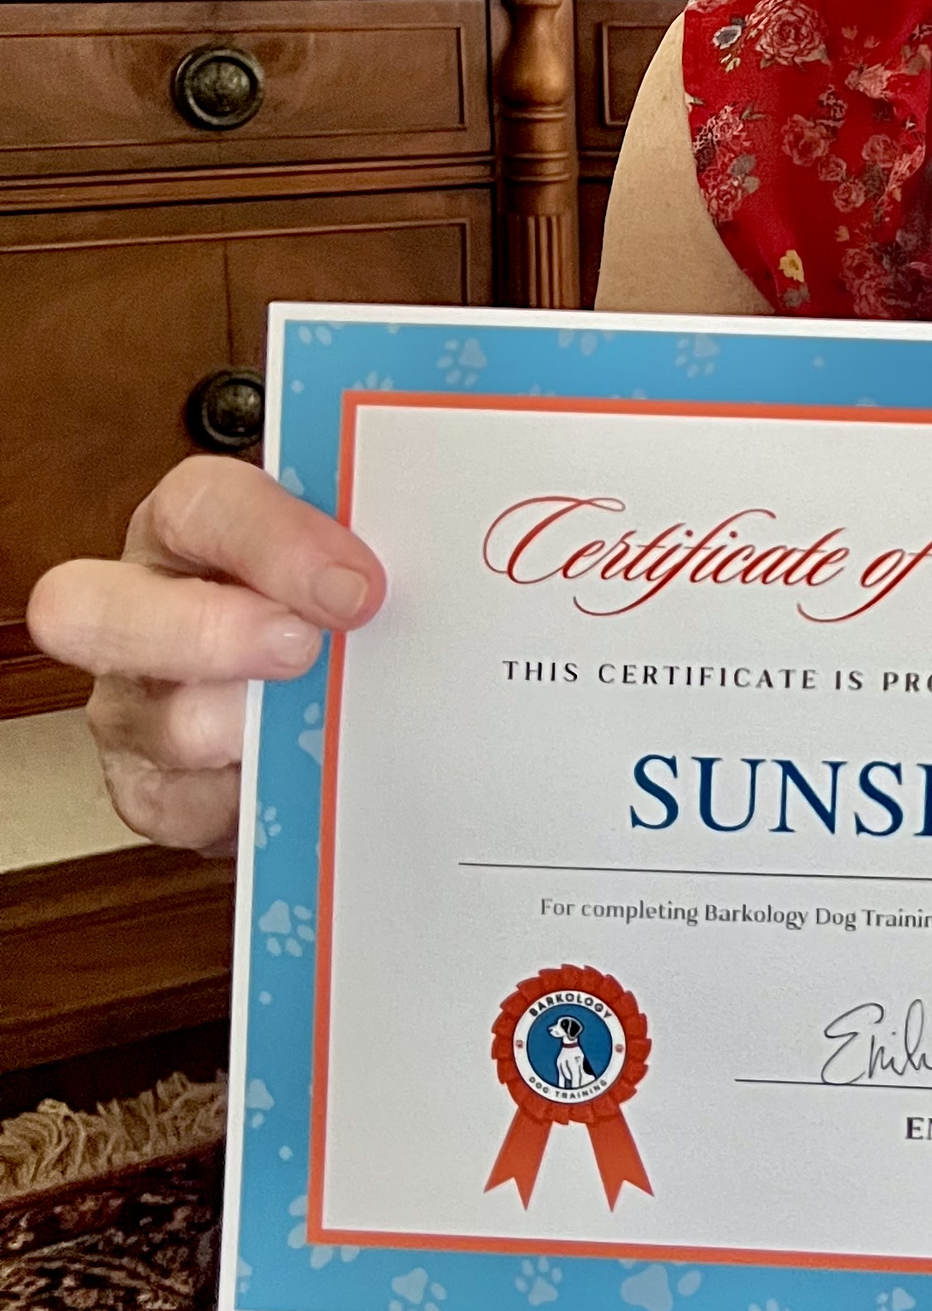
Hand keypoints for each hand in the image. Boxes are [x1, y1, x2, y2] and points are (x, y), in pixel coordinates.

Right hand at [26, 459, 384, 852]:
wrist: (317, 706)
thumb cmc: (336, 611)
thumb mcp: (349, 556)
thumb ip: (378, 539)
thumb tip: (460, 537)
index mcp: (191, 527)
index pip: (201, 504)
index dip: (272, 539)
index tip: (357, 583)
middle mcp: (139, 608)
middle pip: (92, 607)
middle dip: (203, 631)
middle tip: (302, 651)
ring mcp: (134, 704)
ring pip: (153, 722)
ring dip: (245, 730)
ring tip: (320, 732)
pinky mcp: (149, 789)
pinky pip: (179, 806)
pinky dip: (248, 804)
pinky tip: (303, 790)